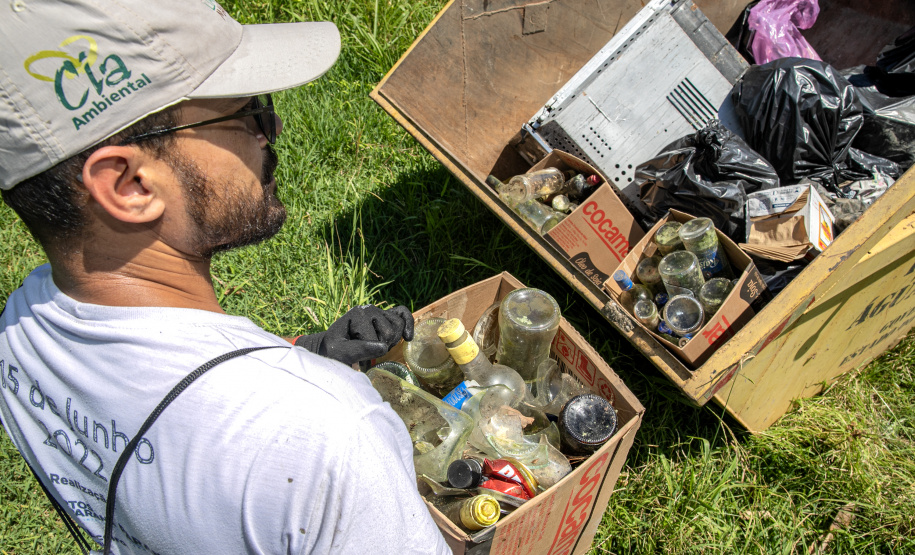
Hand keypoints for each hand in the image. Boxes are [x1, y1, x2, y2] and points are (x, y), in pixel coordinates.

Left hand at [294, 305, 413, 365]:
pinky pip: (403, 314)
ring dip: (392, 340)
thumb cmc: (333, 350)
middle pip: (391, 331)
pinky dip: (408, 324)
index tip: (356, 356)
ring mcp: (378, 311)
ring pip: (398, 326)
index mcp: (357, 314)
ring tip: (378, 346)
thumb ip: (358, 349)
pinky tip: (408, 337)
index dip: (369, 352)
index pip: (375, 338)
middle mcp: (369, 309)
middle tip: (368, 352)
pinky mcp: (385, 315)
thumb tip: (383, 348)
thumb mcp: (339, 352)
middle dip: (382, 346)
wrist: (332, 345)